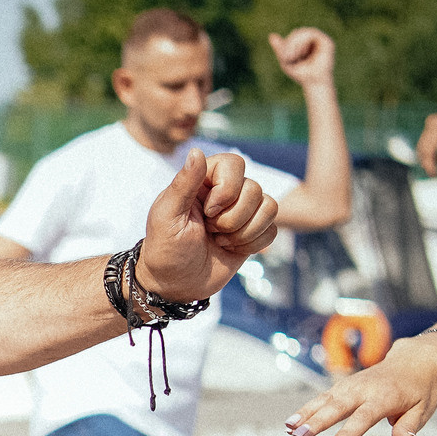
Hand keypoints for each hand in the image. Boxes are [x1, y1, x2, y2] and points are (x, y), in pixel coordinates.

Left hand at [136, 149, 276, 302]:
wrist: (174, 285)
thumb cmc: (164, 249)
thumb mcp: (167, 216)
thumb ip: (184, 184)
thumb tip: (196, 151)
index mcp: (203, 181)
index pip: (234, 163)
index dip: (228, 189)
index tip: (207, 211)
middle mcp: (226, 192)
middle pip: (254, 188)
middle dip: (232, 217)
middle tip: (209, 230)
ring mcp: (242, 212)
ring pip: (270, 206)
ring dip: (243, 232)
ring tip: (218, 240)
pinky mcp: (253, 232)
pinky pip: (272, 229)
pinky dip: (253, 244)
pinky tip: (231, 249)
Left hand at [269, 26, 335, 90]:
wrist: (313, 84)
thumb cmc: (301, 74)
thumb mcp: (286, 61)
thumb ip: (280, 48)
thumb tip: (271, 35)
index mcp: (305, 43)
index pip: (293, 36)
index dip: (286, 44)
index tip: (284, 58)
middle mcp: (314, 40)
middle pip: (297, 33)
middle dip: (290, 44)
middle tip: (287, 57)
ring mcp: (320, 40)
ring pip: (304, 32)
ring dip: (295, 44)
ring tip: (293, 57)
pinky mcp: (326, 41)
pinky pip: (311, 34)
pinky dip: (303, 42)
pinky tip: (301, 54)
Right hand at [283, 334, 436, 435]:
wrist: (413, 360)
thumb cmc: (419, 390)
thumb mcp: (424, 409)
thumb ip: (411, 426)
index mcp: (386, 397)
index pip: (364, 417)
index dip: (347, 434)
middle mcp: (364, 389)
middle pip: (338, 406)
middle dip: (318, 421)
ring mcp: (351, 385)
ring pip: (325, 400)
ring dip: (306, 414)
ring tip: (289, 429)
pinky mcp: (343, 386)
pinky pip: (322, 398)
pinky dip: (306, 409)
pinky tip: (290, 423)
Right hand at [416, 99, 436, 174]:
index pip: (427, 149)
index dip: (428, 164)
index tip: (434, 175)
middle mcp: (432, 122)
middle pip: (422, 147)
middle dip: (427, 162)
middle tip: (434, 174)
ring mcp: (433, 122)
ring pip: (423, 144)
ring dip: (428, 156)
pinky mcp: (435, 123)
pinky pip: (428, 140)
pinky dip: (431, 150)